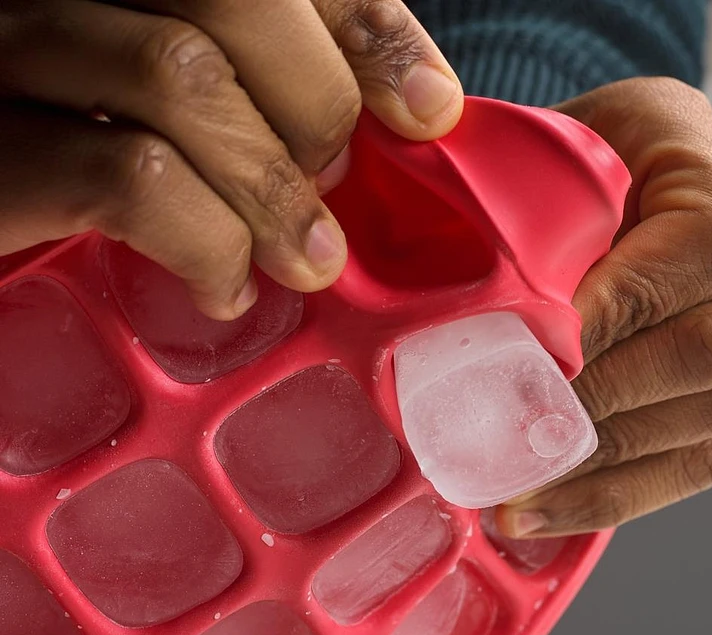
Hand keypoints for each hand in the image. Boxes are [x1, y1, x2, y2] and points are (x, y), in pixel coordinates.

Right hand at [0, 0, 461, 317]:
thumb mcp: (190, 116)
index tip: (425, 110)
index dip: (362, 26)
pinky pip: (132, 178)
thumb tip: (422, 103)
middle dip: (315, 105)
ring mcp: (11, 54)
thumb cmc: (93, 174)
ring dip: (272, 189)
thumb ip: (277, 89)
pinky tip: (226, 286)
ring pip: (178, 75)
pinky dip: (208, 244)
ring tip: (304, 260)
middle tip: (331, 187)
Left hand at [497, 77, 711, 537]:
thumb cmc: (565, 173)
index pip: (702, 251)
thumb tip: (515, 325)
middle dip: (597, 406)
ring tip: (508, 491)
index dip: (616, 314)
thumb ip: (540, 206)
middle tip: (504, 441)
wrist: (608, 199)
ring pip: (710, 425)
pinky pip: (696, 465)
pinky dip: (609, 496)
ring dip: (596, 468)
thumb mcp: (545, 152)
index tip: (530, 362)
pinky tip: (538, 511)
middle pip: (711, 352)